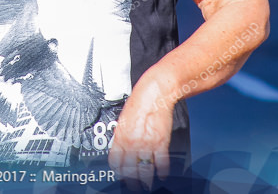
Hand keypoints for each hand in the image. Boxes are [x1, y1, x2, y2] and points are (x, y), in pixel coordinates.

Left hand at [109, 73, 173, 189]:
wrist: (155, 92)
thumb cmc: (140, 102)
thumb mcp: (124, 119)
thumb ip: (122, 136)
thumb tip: (121, 150)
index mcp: (120, 136)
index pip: (115, 162)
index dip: (119, 172)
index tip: (122, 177)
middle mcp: (132, 142)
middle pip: (130, 170)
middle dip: (132, 182)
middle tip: (135, 187)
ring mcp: (146, 143)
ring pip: (145, 170)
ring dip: (147, 181)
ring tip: (147, 185)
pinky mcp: (161, 142)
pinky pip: (161, 162)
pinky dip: (163, 171)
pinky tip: (162, 174)